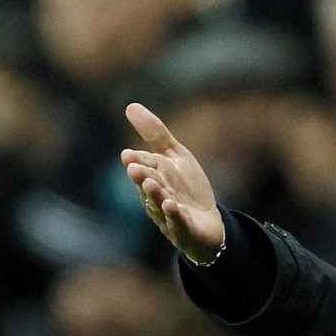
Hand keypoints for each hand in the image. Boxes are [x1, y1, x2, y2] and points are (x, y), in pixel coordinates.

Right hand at [121, 103, 225, 263]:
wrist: (207, 222)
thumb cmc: (186, 188)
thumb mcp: (175, 156)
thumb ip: (155, 134)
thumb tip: (130, 106)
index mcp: (153, 178)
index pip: (145, 166)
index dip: (138, 161)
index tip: (128, 155)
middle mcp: (157, 197)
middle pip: (148, 186)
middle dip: (141, 177)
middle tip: (134, 168)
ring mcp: (169, 216)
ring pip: (159, 205)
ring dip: (155, 195)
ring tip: (150, 184)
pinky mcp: (185, 230)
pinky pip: (178, 224)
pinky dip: (175, 216)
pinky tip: (173, 206)